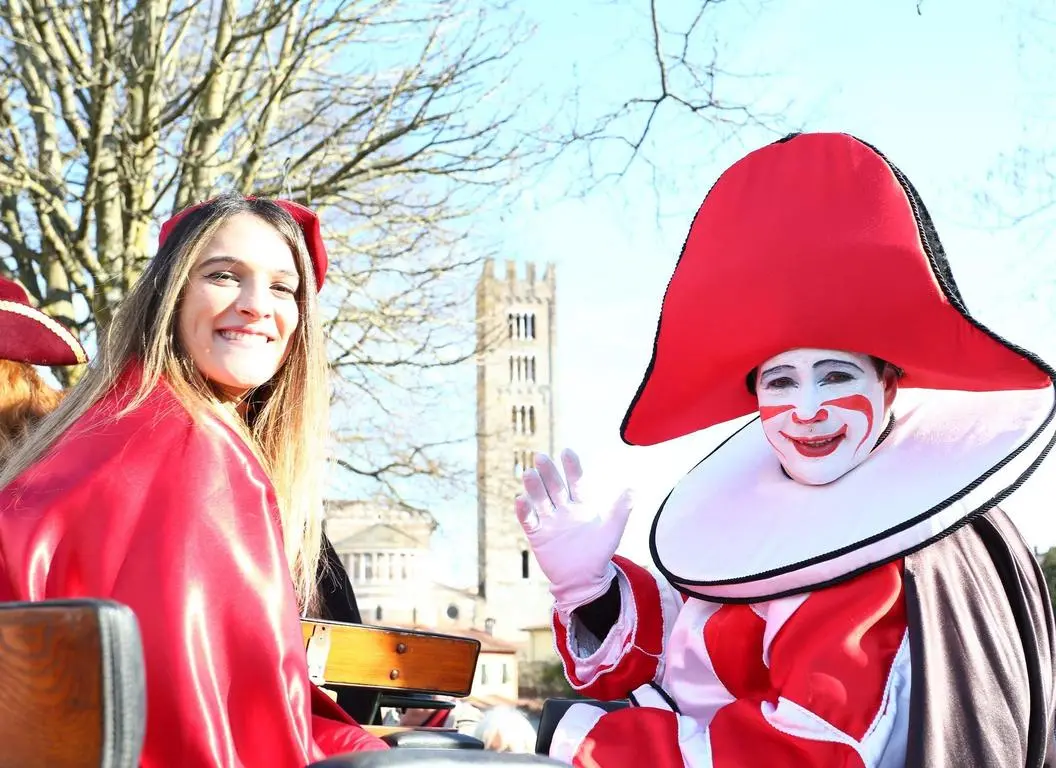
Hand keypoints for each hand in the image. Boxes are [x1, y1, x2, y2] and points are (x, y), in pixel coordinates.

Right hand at [515, 449, 632, 611]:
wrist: (582, 581)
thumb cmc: (597, 555)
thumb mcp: (612, 533)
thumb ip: (620, 512)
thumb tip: (633, 490)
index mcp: (581, 505)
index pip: (575, 482)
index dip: (571, 467)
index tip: (566, 452)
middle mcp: (563, 510)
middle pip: (554, 487)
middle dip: (548, 472)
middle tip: (540, 457)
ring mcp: (549, 521)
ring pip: (539, 500)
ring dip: (534, 487)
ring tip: (528, 474)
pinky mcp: (537, 535)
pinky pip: (529, 521)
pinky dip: (524, 511)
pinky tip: (520, 500)